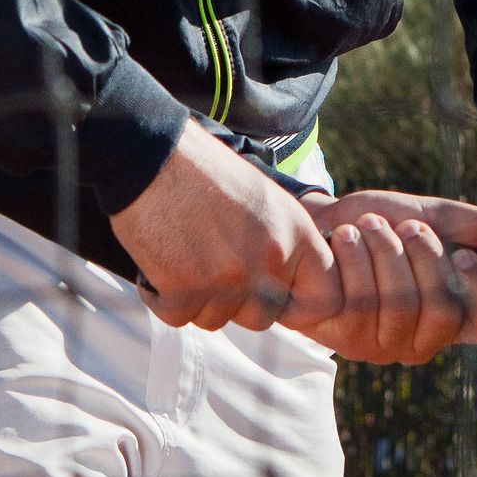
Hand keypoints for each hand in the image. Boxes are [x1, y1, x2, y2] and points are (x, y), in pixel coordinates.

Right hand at [108, 122, 339, 333]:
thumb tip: (287, 284)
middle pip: (262, 318)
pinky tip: (160, 262)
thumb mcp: (265, 200)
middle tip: (213, 268)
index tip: (279, 300)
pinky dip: (163, 297)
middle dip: (238, 303)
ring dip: (198, 299)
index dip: (301, 306)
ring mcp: (226, 279)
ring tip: (184, 256)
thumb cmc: (205, 172)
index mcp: (295, 236)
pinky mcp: (183, 289)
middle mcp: (267, 262)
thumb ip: (284, 244)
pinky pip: (179, 316)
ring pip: (216, 319)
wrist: (151, 157)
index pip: (325, 300)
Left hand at [289, 189, 476, 364]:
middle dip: (423, 258)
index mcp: (455, 315)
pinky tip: (343, 240)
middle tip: (405, 227)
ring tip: (367, 227)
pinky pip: (361, 301)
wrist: (318, 223)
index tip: (462, 255)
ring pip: (401, 305)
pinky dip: (355, 257)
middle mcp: (422, 339)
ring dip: (385, 251)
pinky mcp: (343, 337)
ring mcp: (382, 344)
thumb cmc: (385, 225)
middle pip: (444, 311)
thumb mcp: (442, 217)